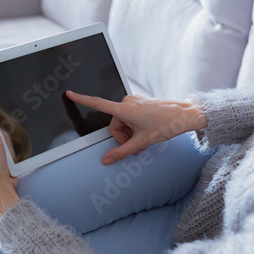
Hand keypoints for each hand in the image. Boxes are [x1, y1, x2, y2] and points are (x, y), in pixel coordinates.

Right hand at [65, 91, 206, 164]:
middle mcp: (127, 102)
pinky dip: (135, 128)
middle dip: (123, 138)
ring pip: (123, 123)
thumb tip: (106, 160)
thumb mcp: (142, 142)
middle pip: (115, 125)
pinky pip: (131, 118)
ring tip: (144, 142)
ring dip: (130, 135)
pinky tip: (146, 134)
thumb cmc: (165, 125)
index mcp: (124, 109)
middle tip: (137, 148)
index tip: (69, 93)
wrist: (185, 115)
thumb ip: (122, 152)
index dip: (82, 99)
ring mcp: (134, 102)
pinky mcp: (140, 103)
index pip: (98, 104)